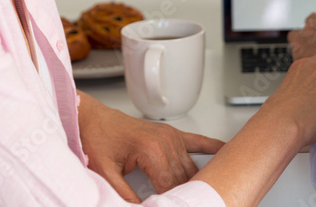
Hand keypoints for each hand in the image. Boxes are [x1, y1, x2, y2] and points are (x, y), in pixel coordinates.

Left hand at [77, 92, 224, 201]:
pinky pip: (197, 141)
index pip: (171, 186)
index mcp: (151, 149)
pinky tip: (224, 153)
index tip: (171, 205)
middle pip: (185, 178)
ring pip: (192, 167)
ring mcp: (171, 136)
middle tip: (185, 201)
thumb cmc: (97, 138)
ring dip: (196, 181)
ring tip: (203, 194)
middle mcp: (166, 140)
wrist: (91, 117)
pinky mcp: (171, 134)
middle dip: (185, 194)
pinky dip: (212, 148)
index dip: (172, 201)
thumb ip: (124, 194)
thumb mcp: (106, 173)